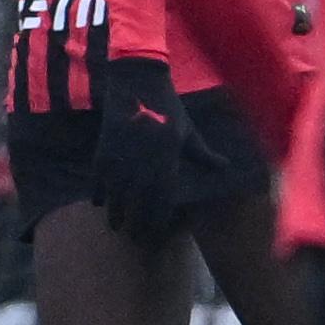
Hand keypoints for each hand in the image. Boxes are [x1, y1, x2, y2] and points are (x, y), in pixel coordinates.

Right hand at [92, 57, 202, 243]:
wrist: (137, 84)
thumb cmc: (168, 109)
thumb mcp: (188, 132)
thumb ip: (204, 154)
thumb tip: (225, 167)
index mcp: (167, 161)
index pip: (162, 201)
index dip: (158, 221)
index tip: (156, 236)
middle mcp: (144, 165)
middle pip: (139, 204)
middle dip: (137, 224)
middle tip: (136, 241)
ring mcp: (121, 158)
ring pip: (117, 196)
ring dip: (116, 214)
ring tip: (117, 228)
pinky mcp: (103, 150)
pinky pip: (99, 179)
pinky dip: (99, 193)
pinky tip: (100, 204)